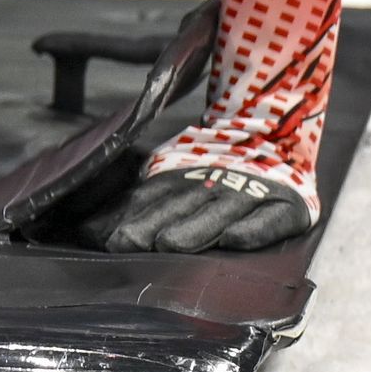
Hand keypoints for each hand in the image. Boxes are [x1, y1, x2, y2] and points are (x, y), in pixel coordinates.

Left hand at [102, 163, 312, 253]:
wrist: (275, 128)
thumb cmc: (213, 163)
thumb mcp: (170, 170)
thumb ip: (133, 200)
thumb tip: (83, 225)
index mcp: (183, 177)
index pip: (151, 198)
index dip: (127, 217)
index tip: (103, 239)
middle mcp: (215, 184)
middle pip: (180, 207)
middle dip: (151, 225)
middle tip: (125, 244)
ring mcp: (253, 194)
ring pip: (220, 212)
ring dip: (195, 229)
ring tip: (169, 243)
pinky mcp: (287, 206)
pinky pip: (271, 219)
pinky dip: (254, 228)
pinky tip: (236, 239)